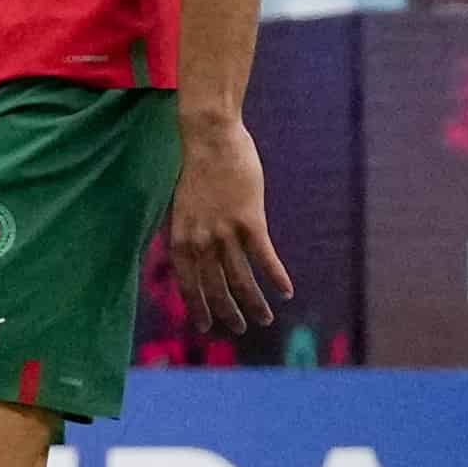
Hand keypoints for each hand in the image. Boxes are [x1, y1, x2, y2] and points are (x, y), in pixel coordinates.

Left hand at [165, 105, 291, 333]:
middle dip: (226, 312)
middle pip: (214, 286)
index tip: (205, 326)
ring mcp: (224, 231)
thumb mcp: (183, 206)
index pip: (187, 281)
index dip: (196, 305)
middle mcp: (200, 239)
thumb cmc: (198, 168)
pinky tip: (286, 291)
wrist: (210, 138)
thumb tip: (194, 256)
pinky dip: (276, 276)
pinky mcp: (249, 220)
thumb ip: (189, 232)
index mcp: (181, 236)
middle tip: (238, 328)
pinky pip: (264, 257)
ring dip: (253, 303)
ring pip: (240, 278)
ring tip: (264, 319)